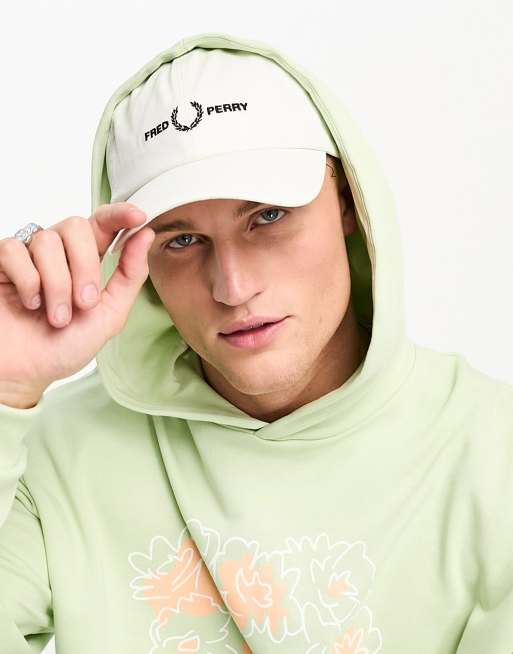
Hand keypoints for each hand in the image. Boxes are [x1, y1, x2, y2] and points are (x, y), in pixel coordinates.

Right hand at [0, 203, 154, 406]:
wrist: (27, 372)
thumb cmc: (64, 347)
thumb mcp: (109, 316)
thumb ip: (130, 276)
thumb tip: (145, 235)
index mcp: (86, 262)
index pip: (102, 224)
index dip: (119, 214)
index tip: (137, 217)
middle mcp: (58, 254)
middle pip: (77, 227)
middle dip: (85, 268)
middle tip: (84, 304)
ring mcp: (28, 256)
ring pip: (47, 241)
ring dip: (57, 285)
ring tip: (56, 316)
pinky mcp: (1, 263)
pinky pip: (15, 250)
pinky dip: (28, 281)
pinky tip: (30, 302)